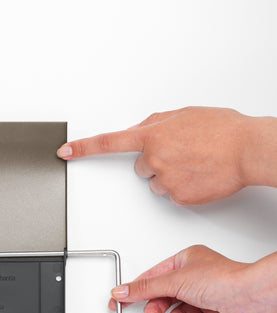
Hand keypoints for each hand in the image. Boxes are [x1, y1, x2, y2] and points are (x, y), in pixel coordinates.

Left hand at [57, 107, 276, 204]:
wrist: (247, 150)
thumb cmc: (222, 130)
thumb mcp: (185, 115)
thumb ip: (156, 122)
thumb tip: (141, 128)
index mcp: (152, 135)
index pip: (108, 143)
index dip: (83, 148)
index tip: (65, 151)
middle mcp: (153, 159)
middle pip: (140, 167)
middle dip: (155, 162)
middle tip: (180, 154)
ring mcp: (164, 180)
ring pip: (155, 183)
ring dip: (169, 176)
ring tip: (193, 164)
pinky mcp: (177, 197)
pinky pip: (170, 194)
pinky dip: (181, 187)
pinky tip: (197, 176)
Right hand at [108, 245, 276, 312]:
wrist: (252, 296)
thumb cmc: (223, 279)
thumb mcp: (174, 280)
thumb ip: (145, 288)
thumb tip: (122, 291)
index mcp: (184, 261)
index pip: (151, 277)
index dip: (133, 290)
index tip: (118, 301)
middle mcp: (194, 278)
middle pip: (163, 296)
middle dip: (157, 308)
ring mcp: (204, 296)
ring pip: (178, 311)